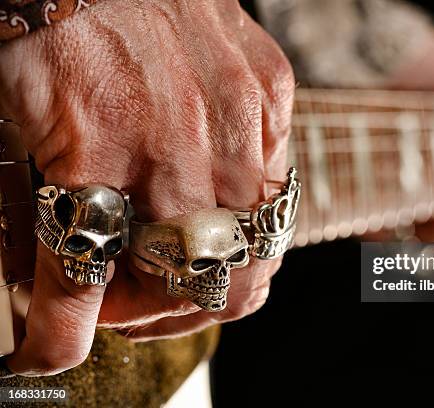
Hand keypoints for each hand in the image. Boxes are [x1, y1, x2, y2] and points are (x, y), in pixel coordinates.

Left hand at [0, 0, 293, 374]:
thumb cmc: (57, 33)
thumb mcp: (19, 130)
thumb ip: (40, 221)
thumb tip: (42, 298)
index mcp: (104, 152)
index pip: (114, 284)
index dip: (96, 324)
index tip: (74, 326)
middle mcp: (192, 146)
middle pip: (217, 290)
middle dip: (163, 312)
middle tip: (126, 300)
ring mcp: (247, 120)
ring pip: (257, 256)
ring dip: (212, 276)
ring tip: (169, 257)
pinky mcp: (273, 94)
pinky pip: (279, 193)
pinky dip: (242, 220)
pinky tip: (207, 201)